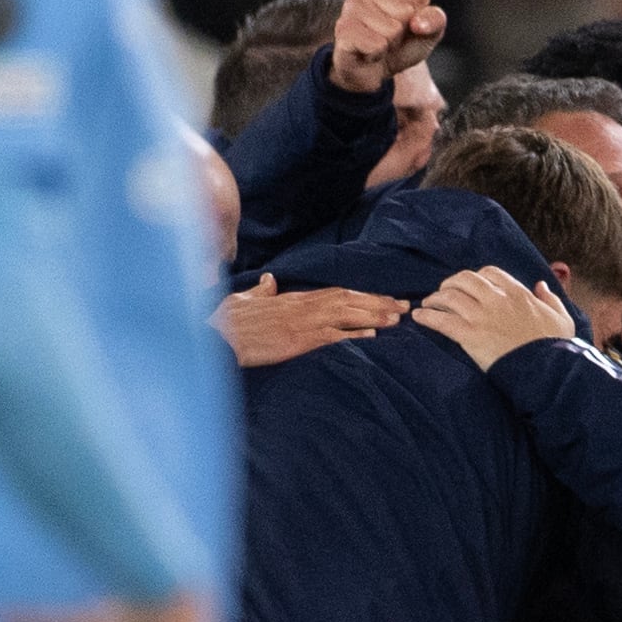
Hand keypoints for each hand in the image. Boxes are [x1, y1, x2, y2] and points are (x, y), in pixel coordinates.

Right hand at [216, 276, 406, 365]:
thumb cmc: (226, 322)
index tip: (384, 297)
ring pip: (346, 313)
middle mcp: (302, 306)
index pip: (336, 292)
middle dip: (379, 302)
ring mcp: (302, 322)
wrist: (216, 337)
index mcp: (293, 298)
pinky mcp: (298, 341)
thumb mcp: (244, 300)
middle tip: (406, 305)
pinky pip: (332, 336)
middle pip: (348, 299)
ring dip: (374, 314)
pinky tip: (373, 336)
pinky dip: (354, 335)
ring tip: (398, 317)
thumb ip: (261, 291)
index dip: (362, 294)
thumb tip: (269, 280)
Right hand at [327, 0, 447, 95]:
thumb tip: (418, 23)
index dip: (419, 17)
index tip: (406, 23)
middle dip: (403, 32)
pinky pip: (376, 45)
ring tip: (377, 43)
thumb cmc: (400, 44)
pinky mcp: (343, 30)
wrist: (372, 71)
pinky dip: (377, 54)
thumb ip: (435, 20)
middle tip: (389, 37)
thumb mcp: (427, 31)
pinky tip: (367, 52)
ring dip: (389, 45)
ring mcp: (350, 7)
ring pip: (391, 30)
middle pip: (405, 12)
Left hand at [412, 264, 577, 369]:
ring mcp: (482, 317)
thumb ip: (551, 299)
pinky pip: (442, 321)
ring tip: (428, 304)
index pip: (490, 273)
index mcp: (518, 293)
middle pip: (465, 279)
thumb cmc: (556, 347)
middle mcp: (497, 300)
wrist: (546, 371)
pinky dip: (427, 317)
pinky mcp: (471, 337)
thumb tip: (540, 286)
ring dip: (435, 298)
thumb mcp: (561, 318)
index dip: (477, 277)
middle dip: (451, 283)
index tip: (471, 285)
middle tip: (444, 292)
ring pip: (450, 297)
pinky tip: (418, 317)